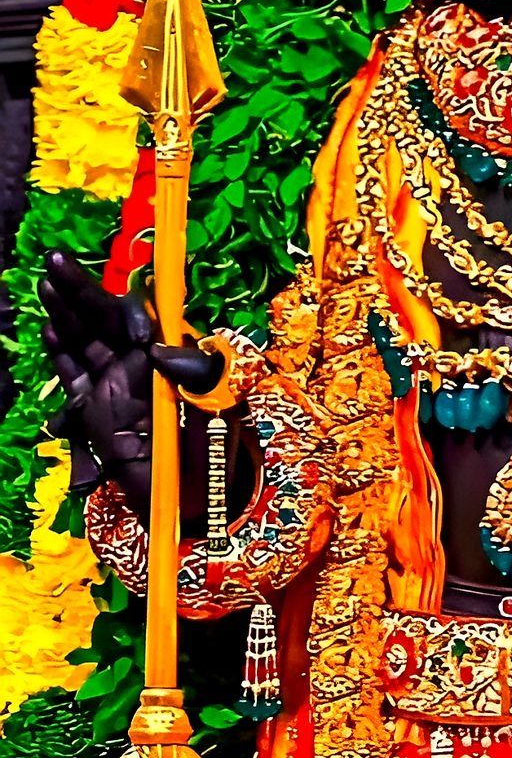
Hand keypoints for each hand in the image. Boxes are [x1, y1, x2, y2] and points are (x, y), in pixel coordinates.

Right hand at [40, 249, 220, 516]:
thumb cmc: (215, 450)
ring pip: (85, 340)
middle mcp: (139, 364)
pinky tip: (50, 331)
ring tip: (47, 283)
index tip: (111, 295)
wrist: (196, 497)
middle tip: (55, 260)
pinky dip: (62, 354)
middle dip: (80, 291)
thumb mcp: (218, 406)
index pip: (140, 317)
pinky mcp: (97, 411)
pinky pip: (76, 376)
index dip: (123, 304)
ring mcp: (115, 385)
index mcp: (169, 356)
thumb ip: (197, 374)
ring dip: (66, 312)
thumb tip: (161, 350)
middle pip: (104, 320)